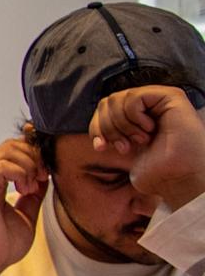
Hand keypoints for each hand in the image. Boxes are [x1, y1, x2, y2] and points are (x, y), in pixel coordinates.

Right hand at [0, 136, 48, 274]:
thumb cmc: (3, 243)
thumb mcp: (27, 212)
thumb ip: (34, 194)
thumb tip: (45, 178)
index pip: (15, 149)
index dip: (35, 154)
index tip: (46, 175)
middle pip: (12, 144)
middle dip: (34, 156)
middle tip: (42, 178)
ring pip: (8, 150)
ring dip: (28, 165)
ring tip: (31, 187)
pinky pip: (1, 166)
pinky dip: (19, 172)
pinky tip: (24, 189)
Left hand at [93, 85, 204, 211]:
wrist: (179, 178)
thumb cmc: (157, 172)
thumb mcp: (125, 148)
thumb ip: (112, 131)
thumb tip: (96, 126)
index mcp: (138, 116)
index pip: (103, 109)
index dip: (96, 128)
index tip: (102, 148)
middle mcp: (150, 105)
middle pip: (107, 102)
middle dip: (107, 128)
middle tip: (125, 147)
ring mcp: (160, 99)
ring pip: (116, 98)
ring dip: (121, 125)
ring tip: (139, 140)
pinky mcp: (171, 96)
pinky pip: (134, 97)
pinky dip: (133, 117)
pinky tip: (149, 130)